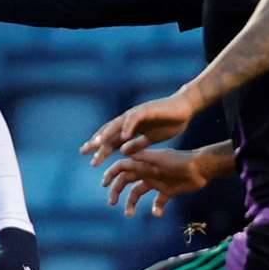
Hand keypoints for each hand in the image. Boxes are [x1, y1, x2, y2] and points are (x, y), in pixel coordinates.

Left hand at [81, 85, 202, 166]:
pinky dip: (128, 127)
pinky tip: (123, 136)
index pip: (112, 140)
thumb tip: (122, 152)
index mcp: (130, 129)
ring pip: (117, 124)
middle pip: (109, 132)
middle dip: (97, 142)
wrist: (185, 108)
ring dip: (107, 134)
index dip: (101, 150)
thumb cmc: (169, 122)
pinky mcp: (146, 110)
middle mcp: (129, 121)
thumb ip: (137, 145)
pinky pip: (134, 119)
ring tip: (97, 144)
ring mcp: (136, 114)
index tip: (92, 162)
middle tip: (84, 152)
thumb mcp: (150, 139)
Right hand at [103, 148, 210, 216]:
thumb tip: (122, 151)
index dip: (111, 174)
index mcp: (144, 163)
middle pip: (126, 182)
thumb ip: (142, 157)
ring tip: (129, 214)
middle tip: (111, 203)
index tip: (104, 184)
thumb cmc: (180, 161)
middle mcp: (147, 173)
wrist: (201, 168)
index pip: (122, 167)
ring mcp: (157, 183)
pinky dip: (156, 209)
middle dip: (116, 191)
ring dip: (131, 204)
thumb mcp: (159, 159)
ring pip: (137, 194)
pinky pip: (157, 202)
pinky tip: (158, 213)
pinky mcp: (167, 192)